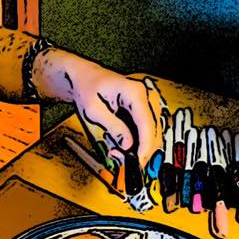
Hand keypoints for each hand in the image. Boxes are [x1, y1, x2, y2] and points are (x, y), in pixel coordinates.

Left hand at [31, 48, 163, 168]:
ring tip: (118, 152)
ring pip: (151, 131)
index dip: (145, 145)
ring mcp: (145, 102)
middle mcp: (145, 95)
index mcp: (134, 92)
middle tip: (124, 160)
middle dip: (141, 148)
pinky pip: (145, 129)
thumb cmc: (87, 87)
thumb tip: (128, 144)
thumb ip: (112, 127)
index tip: (139, 161)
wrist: (85, 77)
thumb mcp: (93, 110)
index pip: (147, 123)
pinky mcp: (142, 109)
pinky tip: (122, 145)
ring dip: (139, 146)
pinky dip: (137, 140)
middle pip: (153, 129)